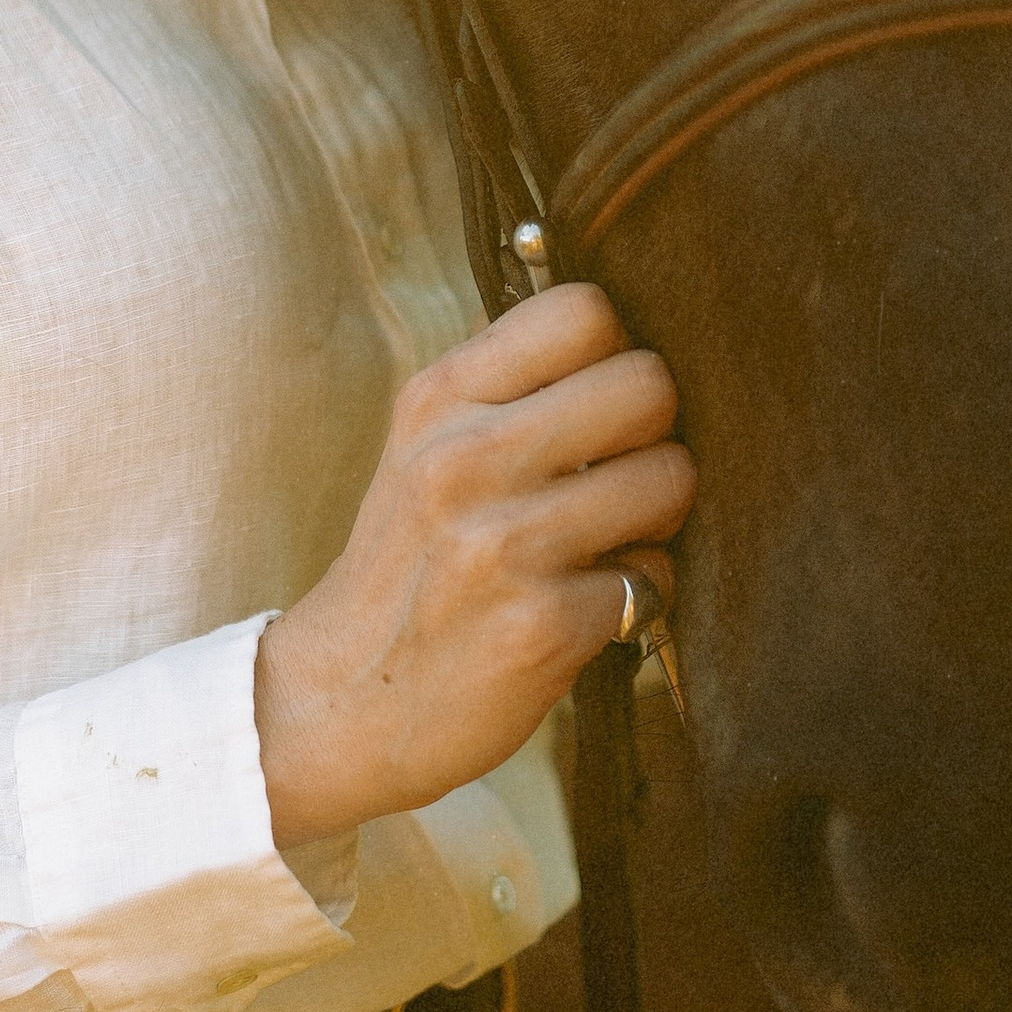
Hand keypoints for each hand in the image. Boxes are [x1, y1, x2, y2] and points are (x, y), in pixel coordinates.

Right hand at [255, 286, 693, 848]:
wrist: (341, 703)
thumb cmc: (406, 566)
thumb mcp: (423, 449)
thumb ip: (505, 389)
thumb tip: (620, 336)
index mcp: (441, 398)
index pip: (585, 309)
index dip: (616, 354)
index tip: (596, 403)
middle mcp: (466, 457)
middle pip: (647, 383)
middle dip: (655, 434)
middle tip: (619, 475)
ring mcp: (502, 543)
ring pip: (670, 477)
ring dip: (658, 518)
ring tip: (608, 543)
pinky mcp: (542, 625)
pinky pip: (655, 578)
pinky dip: (638, 599)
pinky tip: (588, 609)